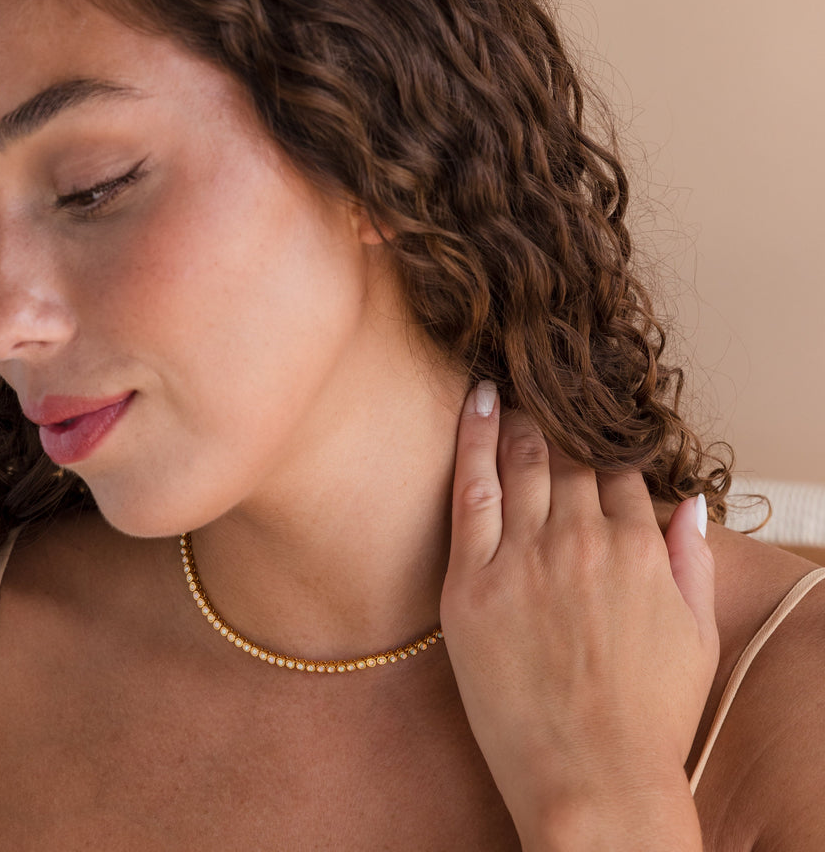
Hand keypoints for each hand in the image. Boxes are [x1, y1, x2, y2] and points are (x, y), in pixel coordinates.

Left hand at [440, 382, 717, 849]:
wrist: (592, 782)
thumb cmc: (647, 718)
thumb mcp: (696, 637)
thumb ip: (693, 559)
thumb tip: (688, 501)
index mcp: (639, 549)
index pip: (616, 472)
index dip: (599, 446)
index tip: (582, 427)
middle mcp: (584, 540)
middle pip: (566, 457)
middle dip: (556, 421)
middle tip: (540, 392)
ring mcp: (526, 557)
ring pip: (522, 461)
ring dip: (518, 416)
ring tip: (508, 386)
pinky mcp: (473, 581)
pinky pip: (471, 490)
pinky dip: (473, 439)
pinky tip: (475, 401)